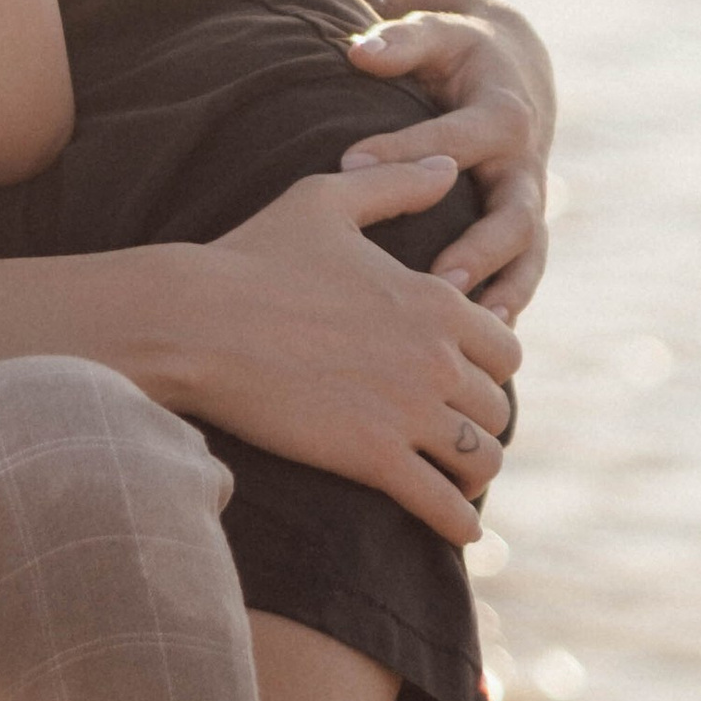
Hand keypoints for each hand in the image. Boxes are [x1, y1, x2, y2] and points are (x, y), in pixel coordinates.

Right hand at [183, 161, 523, 545]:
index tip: (463, 382)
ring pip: (481, 459)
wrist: (194, 321)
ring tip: (458, 485)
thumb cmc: (251, 256)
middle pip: (496, 408)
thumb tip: (443, 168)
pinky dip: (459, 524)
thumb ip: (395, 185)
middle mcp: (434, 356)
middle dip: (478, 423)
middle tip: (454, 436)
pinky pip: (443, 504)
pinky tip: (460, 533)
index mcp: (434, 299)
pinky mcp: (373, 457)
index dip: (487, 369)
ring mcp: (407, 410)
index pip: (505, 349)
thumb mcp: (325, 200)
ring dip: (474, 475)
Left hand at [340, 5, 553, 316]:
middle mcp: (524, 167)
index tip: (349, 163)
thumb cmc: (457, 54)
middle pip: (514, 214)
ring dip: (502, 294)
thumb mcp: (436, 35)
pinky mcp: (524, 236)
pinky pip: (522, 280)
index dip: (405, 149)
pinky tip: (478, 350)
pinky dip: (505, 311)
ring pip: (528, 260)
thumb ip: (401, 41)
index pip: (453, 138)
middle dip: (479, 247)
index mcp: (502, 116)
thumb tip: (359, 51)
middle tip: (437, 277)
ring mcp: (529, 206)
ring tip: (471, 331)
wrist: (512, 73)